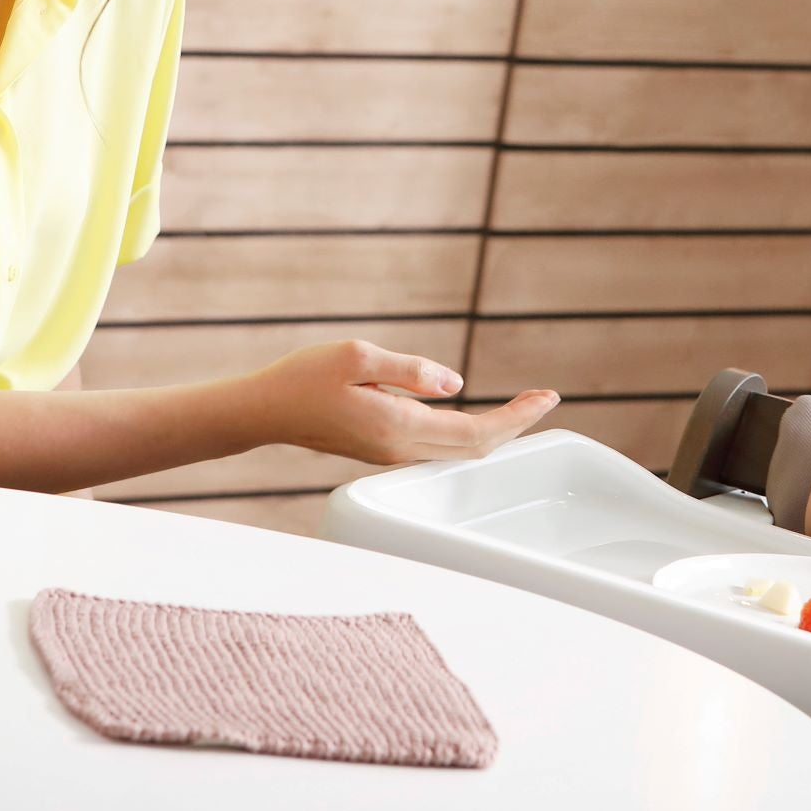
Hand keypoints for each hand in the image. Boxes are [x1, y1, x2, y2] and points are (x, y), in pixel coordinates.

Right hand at [254, 339, 559, 465]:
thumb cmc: (304, 377)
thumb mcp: (358, 356)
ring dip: (495, 431)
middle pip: (474, 448)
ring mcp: (390, 454)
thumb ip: (411, 370)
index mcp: (397, 426)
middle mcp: (398, 448)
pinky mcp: (381, 450)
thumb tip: (458, 383)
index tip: (548, 397)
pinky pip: (438, 448)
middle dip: (516, 424)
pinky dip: (469, 434)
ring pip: (458, 452)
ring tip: (523, 406)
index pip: (475, 430)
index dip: (517, 417)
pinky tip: (478, 418)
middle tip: (546, 399)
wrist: (263, 410)